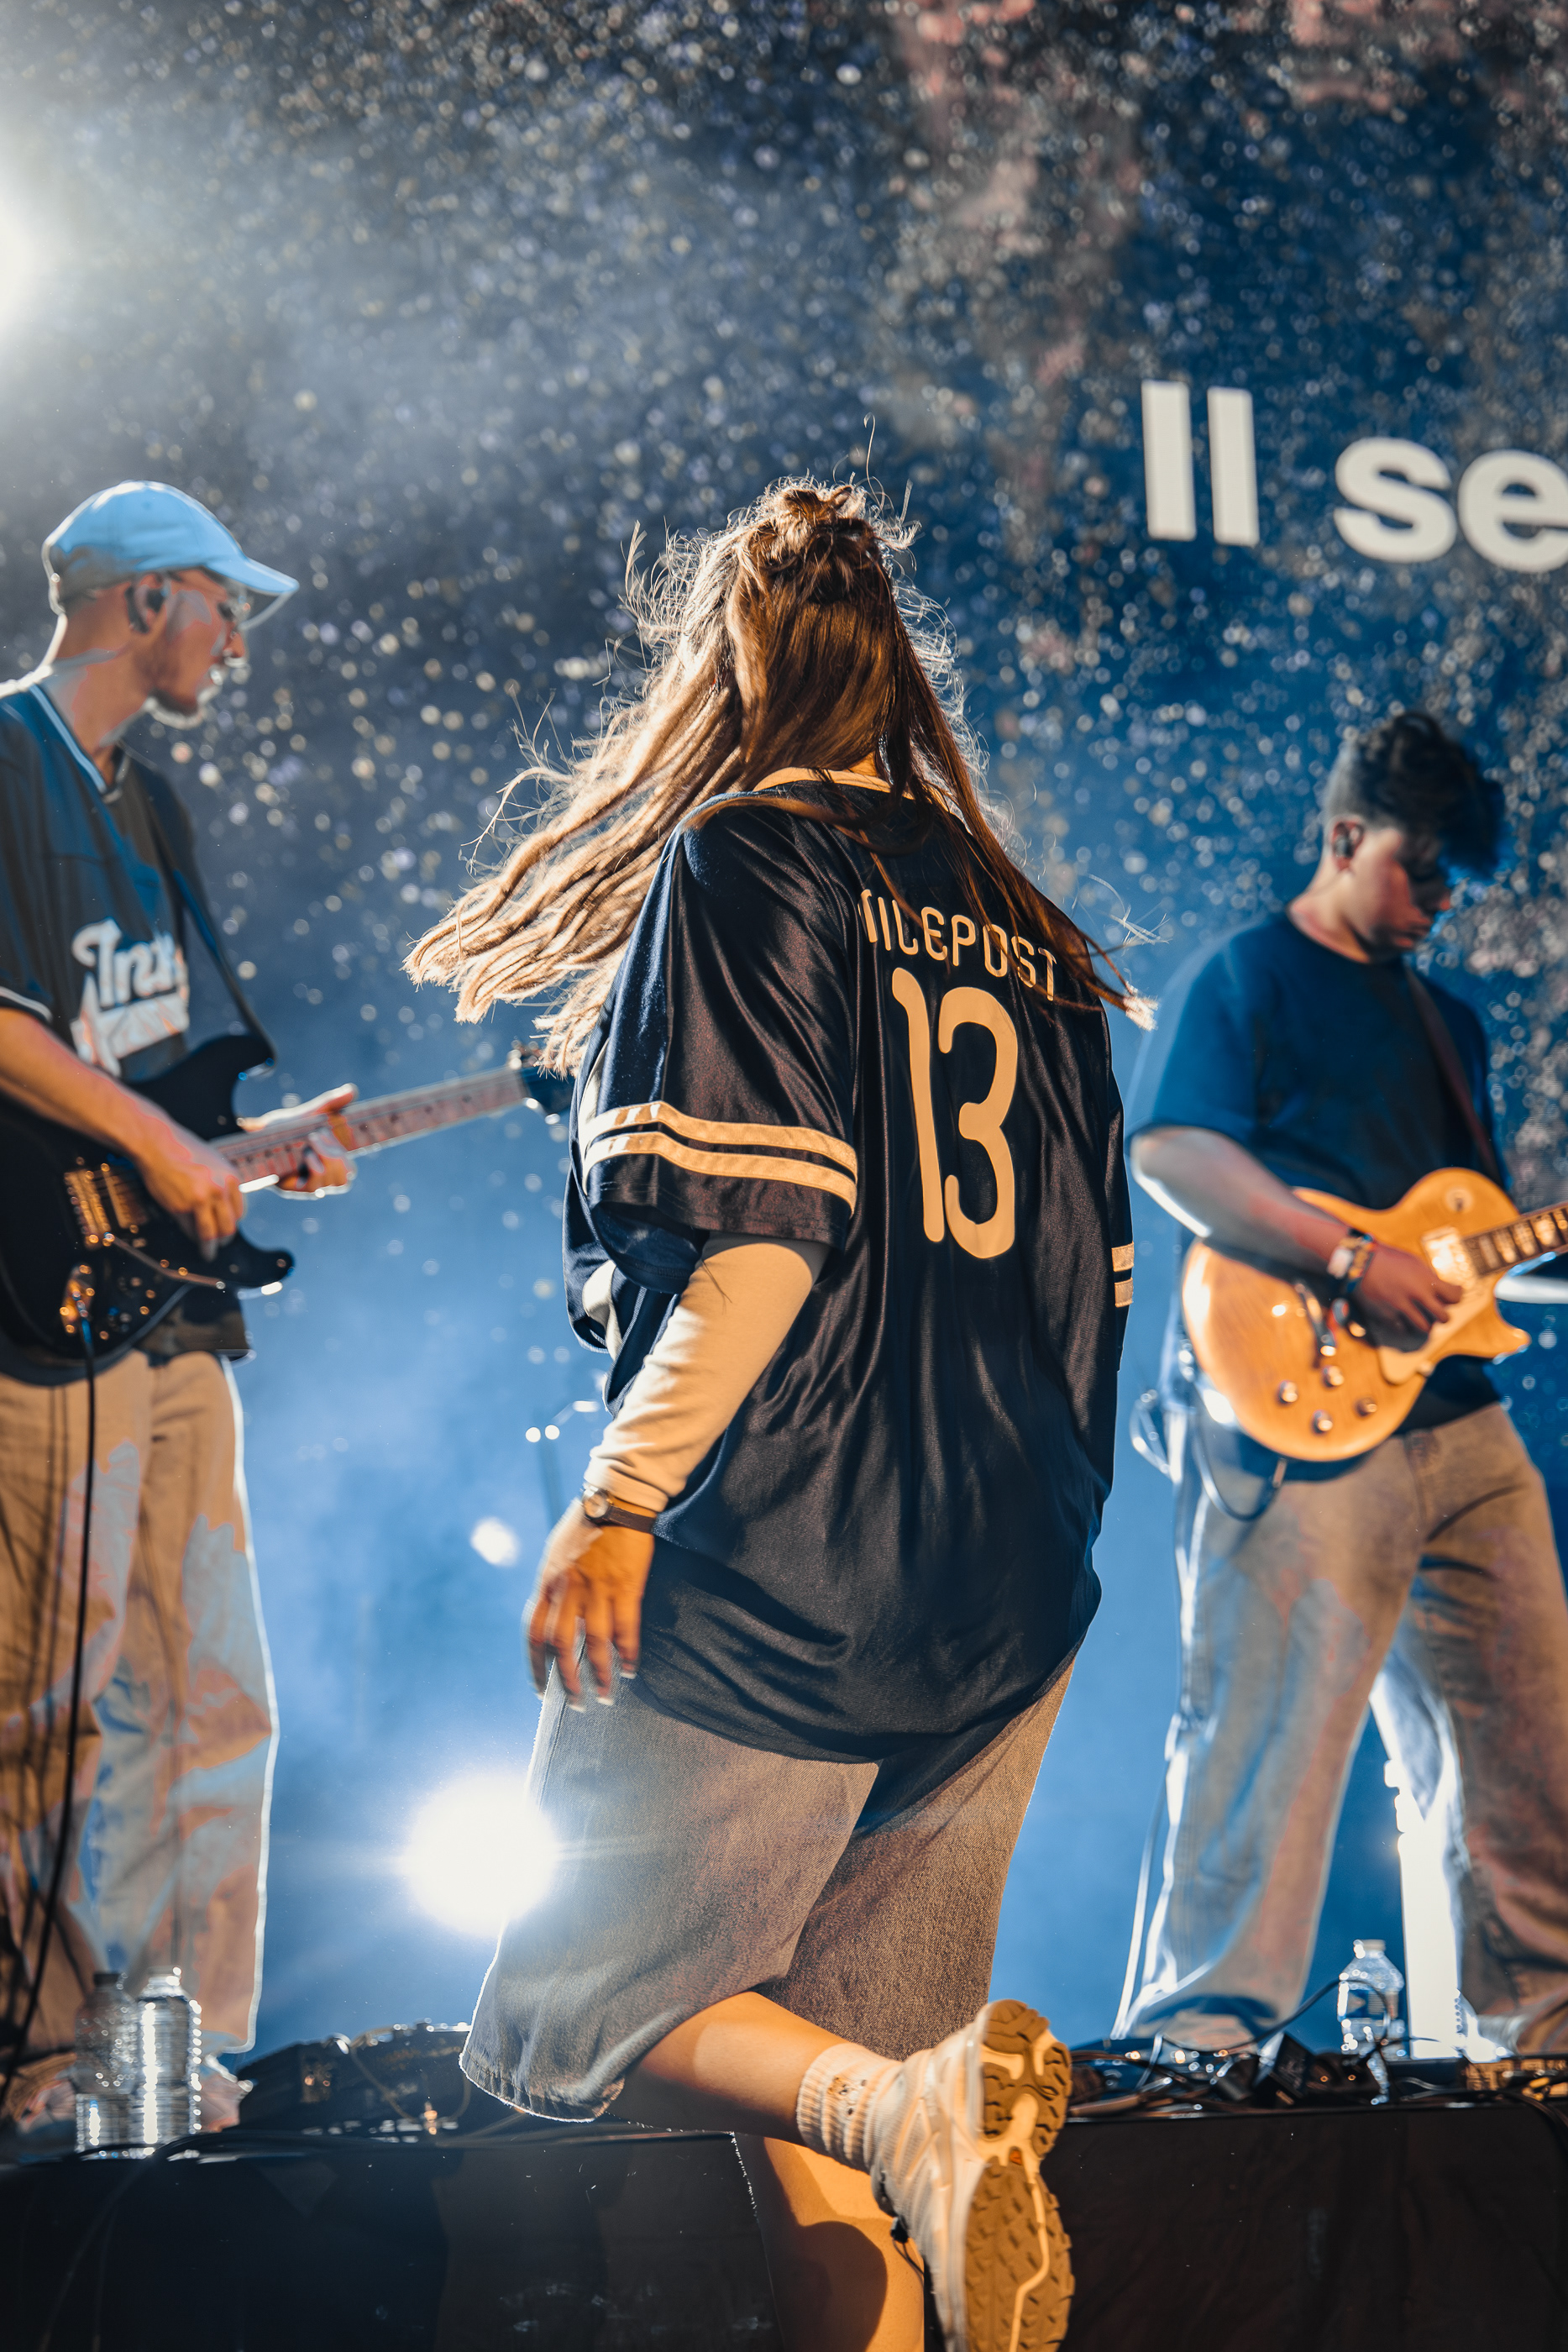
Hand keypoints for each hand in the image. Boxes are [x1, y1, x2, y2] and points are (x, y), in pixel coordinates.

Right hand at [131, 1118, 244, 1259]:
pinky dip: (192, 1236)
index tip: (227, 1228)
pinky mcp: (182, 1207)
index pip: (239, 1212)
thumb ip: (222, 1183)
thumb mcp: (214, 1162)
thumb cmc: (183, 1150)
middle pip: (228, 1227)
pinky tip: (191, 1238)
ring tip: (208, 1253)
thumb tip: (225, 1207)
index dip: (232, 1223)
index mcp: (231, 1178)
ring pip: (211, 1234)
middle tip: (220, 1245)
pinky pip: (191, 1229)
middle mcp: (220, 1190)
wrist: (158, 1144)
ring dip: (210, 1247)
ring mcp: (201, 1200)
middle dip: (224, 1239)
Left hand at [240, 1083, 355, 1195]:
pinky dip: (316, 1166)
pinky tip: (306, 1153)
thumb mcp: (309, 1114)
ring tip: (310, 1140)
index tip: (331, 1134)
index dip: (347, 1157)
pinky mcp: (294, 1189)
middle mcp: (320, 1179)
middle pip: (345, 1178)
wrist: (255, 1134)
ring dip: (327, 1156)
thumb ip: (331, 1104)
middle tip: (319, 1134)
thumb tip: (352, 1089)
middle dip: (338, 1154)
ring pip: (335, 1181)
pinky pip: (316, 1186)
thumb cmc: (283, 1128)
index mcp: (327, 1164)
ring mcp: (308, 1185)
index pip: (350, 1171)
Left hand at [527, 1502, 652, 1706]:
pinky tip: (631, 1669)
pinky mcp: (626, 1585)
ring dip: (599, 1673)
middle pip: (560, 1645)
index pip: (534, 1633)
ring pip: (593, 1642)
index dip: (535, 1665)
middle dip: (566, 1679)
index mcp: (547, 1582)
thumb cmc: (584, 1526)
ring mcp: (597, 1589)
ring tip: (606, 1695)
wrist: (616, 1499)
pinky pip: (625, 1627)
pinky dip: (627, 1652)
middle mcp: (567, 1589)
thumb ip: (551, 1586)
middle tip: (575, 1702)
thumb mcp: (555, 1555)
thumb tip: (551, 1615)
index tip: (540, 1689)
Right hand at [1348, 1244, 1462, 1348]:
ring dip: (1427, 1326)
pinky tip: (1403, 1321)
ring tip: (1424, 1323)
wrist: (1363, 1261)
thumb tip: (1438, 1289)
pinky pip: (1403, 1327)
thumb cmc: (1390, 1258)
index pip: (1455, 1296)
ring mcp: (1403, 1305)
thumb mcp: (1414, 1262)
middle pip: (1443, 1317)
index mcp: (1427, 1279)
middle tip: (1440, 1314)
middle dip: (1444, 1317)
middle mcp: (1418, 1293)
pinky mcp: (1388, 1312)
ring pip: (1425, 1327)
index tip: (1455, 1295)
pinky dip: (1405, 1326)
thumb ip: (1428, 1277)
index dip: (1457, 1296)